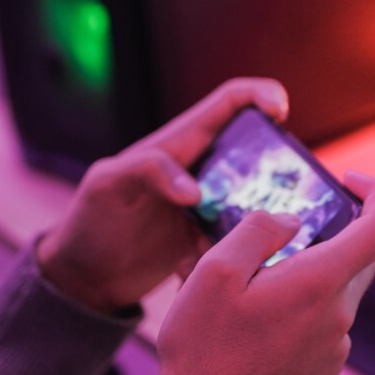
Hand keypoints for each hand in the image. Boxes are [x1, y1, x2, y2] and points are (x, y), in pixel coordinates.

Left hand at [36, 78, 289, 312]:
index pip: (229, 103)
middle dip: (280, 165)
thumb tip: (196, 191)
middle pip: (258, 152)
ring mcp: (211, 205)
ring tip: (261, 238)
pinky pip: (243, 237)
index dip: (259, 95)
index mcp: (180, 144)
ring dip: (266, 215)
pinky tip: (232, 266)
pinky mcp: (213, 239)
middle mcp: (203, 169)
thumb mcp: (107, 186)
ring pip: (258, 198)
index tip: (281, 110)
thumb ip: (147, 172)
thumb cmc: (89, 222)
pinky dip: (245, 249)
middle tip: (289, 193)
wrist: (85, 278)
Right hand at [139, 171, 374, 374]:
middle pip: (356, 258)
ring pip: (332, 293)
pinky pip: (319, 325)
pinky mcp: (322, 373)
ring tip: (243, 290)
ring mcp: (335, 349)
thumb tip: (294, 221)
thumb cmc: (205, 350)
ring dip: (301, 279)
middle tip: (276, 233)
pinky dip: (295, 312)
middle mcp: (340, 316)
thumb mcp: (214, 272)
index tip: (349, 180)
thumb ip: (260, 230)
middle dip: (326, 235)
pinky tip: (248, 329)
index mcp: (321, 283)